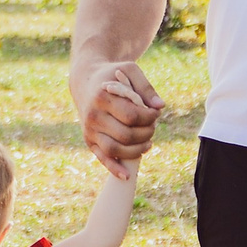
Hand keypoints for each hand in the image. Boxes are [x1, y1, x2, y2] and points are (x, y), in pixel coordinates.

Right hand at [76, 60, 163, 178]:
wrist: (86, 81)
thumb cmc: (113, 75)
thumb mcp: (130, 70)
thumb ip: (146, 87)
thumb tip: (160, 107)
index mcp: (103, 96)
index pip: (132, 115)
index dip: (149, 118)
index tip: (156, 113)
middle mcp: (93, 115)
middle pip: (125, 134)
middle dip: (146, 133)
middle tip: (153, 126)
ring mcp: (90, 130)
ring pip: (115, 149)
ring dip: (136, 150)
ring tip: (148, 142)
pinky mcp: (89, 140)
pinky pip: (101, 158)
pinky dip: (114, 168)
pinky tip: (126, 176)